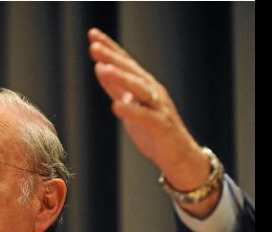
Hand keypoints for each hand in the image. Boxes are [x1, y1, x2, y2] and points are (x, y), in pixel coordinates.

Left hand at [88, 27, 219, 216]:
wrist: (178, 156)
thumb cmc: (154, 131)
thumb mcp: (131, 106)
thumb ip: (118, 89)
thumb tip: (101, 68)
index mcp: (144, 86)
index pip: (125, 63)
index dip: (110, 48)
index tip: (92, 34)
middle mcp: (152, 91)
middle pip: (131, 71)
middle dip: (112, 57)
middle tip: (94, 46)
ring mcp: (158, 107)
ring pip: (139, 88)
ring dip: (120, 78)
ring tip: (102, 68)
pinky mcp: (162, 126)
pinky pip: (145, 116)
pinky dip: (131, 110)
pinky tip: (116, 105)